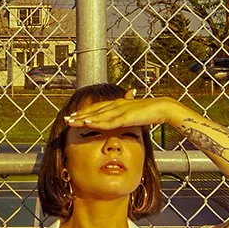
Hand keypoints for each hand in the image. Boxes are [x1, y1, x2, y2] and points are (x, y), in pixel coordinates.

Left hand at [64, 95, 192, 133]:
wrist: (162, 107)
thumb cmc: (149, 111)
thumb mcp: (134, 113)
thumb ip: (126, 115)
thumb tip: (121, 119)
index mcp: (117, 104)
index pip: (97, 108)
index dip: (85, 112)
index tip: (74, 116)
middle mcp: (116, 105)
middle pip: (94, 110)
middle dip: (79, 115)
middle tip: (66, 119)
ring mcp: (120, 110)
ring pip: (98, 115)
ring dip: (83, 118)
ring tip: (71, 122)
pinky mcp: (125, 116)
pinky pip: (108, 121)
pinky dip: (97, 122)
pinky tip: (87, 123)